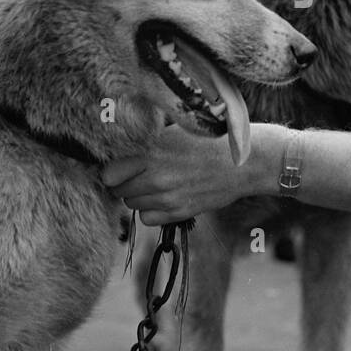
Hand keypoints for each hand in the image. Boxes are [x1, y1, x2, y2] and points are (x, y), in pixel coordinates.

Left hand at [101, 123, 271, 225]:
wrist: (242, 163)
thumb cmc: (207, 142)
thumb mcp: (173, 132)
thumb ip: (146, 143)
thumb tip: (118, 148)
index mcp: (152, 152)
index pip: (108, 174)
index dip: (112, 171)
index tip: (120, 167)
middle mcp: (156, 176)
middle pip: (118, 190)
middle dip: (123, 183)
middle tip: (137, 175)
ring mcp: (167, 196)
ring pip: (131, 204)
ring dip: (137, 195)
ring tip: (154, 183)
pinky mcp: (179, 211)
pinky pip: (146, 218)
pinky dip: (150, 210)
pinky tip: (163, 197)